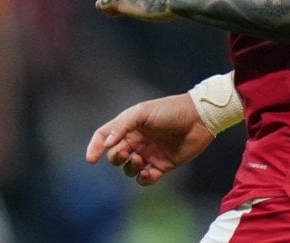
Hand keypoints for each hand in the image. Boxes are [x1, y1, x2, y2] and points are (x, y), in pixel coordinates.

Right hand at [85, 93, 215, 185]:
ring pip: (128, 169)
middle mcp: (137, 140)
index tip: (91, 159)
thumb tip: (107, 144)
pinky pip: (145, 178)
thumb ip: (122, 126)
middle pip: (115, 155)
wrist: (198, 118)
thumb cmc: (170, 110)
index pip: (105, 136)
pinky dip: (143, 178)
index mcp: (130, 125)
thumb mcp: (142, 112)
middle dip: (116, 157)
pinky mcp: (162, 165)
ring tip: (140, 159)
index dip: (95, 147)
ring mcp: (149, 153)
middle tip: (127, 152)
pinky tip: (148, 172)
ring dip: (129, 167)